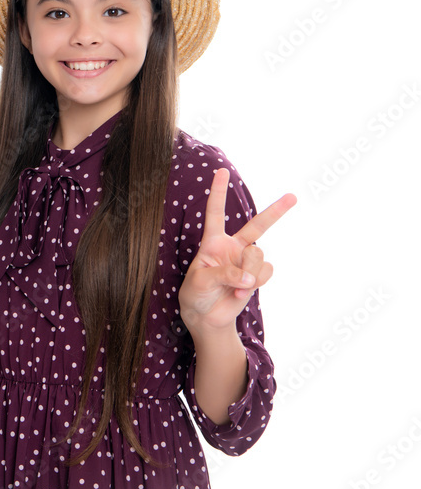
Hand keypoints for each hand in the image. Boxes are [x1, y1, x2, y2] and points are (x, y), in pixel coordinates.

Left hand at [179, 168, 296, 334]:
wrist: (205, 317)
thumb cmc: (195, 294)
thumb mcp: (200, 281)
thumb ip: (224, 273)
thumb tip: (249, 276)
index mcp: (212, 242)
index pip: (215, 212)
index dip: (218, 192)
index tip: (222, 171)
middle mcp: (233, 248)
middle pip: (257, 226)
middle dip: (276, 211)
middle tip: (293, 196)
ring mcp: (247, 262)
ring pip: (259, 256)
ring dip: (248, 272)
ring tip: (234, 287)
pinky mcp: (257, 276)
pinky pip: (265, 273)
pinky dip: (254, 285)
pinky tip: (240, 293)